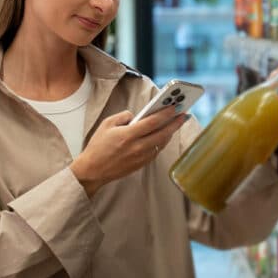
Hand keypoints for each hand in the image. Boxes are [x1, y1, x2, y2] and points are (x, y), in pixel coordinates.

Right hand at [70, 106, 188, 196]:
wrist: (93, 170)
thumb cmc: (98, 146)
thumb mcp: (106, 124)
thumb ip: (123, 116)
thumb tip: (136, 115)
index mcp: (128, 135)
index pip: (152, 122)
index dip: (165, 114)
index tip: (175, 107)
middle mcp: (137, 147)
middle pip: (162, 133)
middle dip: (175, 123)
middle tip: (184, 114)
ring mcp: (140, 157)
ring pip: (161, 143)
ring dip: (170, 133)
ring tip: (176, 123)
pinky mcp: (141, 164)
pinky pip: (156, 151)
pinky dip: (162, 142)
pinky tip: (164, 136)